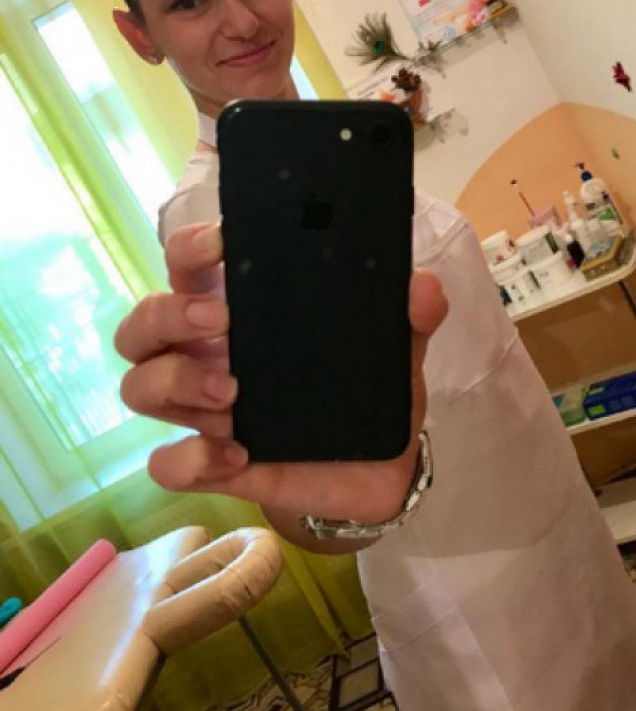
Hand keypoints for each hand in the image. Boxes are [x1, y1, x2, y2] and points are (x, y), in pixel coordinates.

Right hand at [115, 223, 446, 527]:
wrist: (381, 469)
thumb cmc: (370, 392)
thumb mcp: (397, 349)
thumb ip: (412, 316)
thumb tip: (422, 287)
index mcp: (243, 312)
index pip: (189, 267)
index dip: (190, 249)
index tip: (223, 242)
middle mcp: (208, 356)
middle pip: (141, 326)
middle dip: (166, 315)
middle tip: (222, 322)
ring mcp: (204, 413)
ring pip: (138, 387)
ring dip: (174, 385)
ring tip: (234, 395)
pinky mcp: (213, 466)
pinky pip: (167, 464)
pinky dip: (191, 459)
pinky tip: (238, 455)